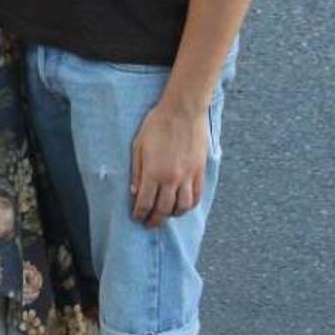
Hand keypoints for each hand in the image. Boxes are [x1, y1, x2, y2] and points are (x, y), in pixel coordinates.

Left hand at [129, 100, 208, 227]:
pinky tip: (183, 206)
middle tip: (149, 224)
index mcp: (154, 172)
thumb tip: (134, 192)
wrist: (183, 110)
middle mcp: (172, 178)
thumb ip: (136, 171)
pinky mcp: (200, 172)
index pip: (145, 203)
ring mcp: (188, 176)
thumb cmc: (157, 124)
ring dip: (172, 215)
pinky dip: (189, 206)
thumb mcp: (138, 146)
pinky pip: (196, 196)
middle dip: (154, 220)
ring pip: (182, 207)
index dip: (140, 214)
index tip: (136, 217)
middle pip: (163, 209)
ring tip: (166, 215)